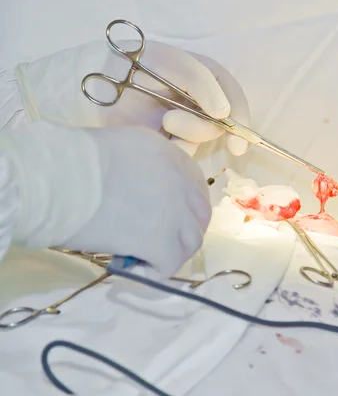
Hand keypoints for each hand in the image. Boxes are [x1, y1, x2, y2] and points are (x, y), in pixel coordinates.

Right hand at [1, 121, 211, 277]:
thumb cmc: (71, 161)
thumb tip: (139, 192)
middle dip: (185, 230)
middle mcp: (180, 181)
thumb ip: (140, 168)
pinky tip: (138, 268)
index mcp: (167, 154)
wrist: (55, 179)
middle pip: (199, 213)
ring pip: (191, 240)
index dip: (187, 205)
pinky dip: (157, 270)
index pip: (195, 183)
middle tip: (164, 242)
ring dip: (174, 252)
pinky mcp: (160, 240)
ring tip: (149, 258)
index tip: (173, 218)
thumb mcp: (118, 149)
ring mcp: (174, 212)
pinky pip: (170, 264)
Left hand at [16, 40, 250, 155]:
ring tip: (160, 125)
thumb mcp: (174, 63)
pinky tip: (158, 140)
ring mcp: (185, 123)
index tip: (238, 145)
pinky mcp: (169, 141)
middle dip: (200, 128)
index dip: (241, 122)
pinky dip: (175, 150)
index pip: (234, 100)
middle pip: (221, 126)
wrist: (99, 82)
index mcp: (207, 80)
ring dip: (185, 136)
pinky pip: (183, 153)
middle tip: (170, 121)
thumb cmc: (137, 65)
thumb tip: (224, 115)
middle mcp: (200, 103)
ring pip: (202, 141)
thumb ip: (203, 83)